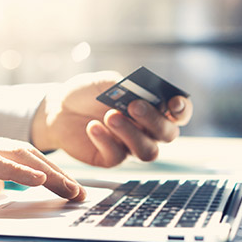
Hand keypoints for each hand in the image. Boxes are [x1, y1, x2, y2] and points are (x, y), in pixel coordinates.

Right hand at [0, 131, 85, 199]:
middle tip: (80, 193)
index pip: (27, 157)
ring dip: (49, 173)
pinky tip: (40, 179)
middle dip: (59, 174)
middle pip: (31, 155)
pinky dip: (20, 171)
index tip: (71, 189)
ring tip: (71, 188)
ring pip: (20, 155)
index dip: (52, 172)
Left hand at [32, 71, 192, 166]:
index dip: (182, 110)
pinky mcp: (111, 158)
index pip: (178, 114)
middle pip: (167, 135)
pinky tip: (92, 127)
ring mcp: (130, 146)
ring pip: (147, 151)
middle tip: (134, 106)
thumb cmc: (87, 93)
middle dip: (154, 121)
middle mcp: (146, 131)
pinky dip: (106, 140)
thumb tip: (143, 95)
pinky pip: (118, 156)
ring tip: (110, 116)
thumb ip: (127, 87)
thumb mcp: (107, 83)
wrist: (59, 108)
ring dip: (132, 134)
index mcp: (152, 109)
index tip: (173, 103)